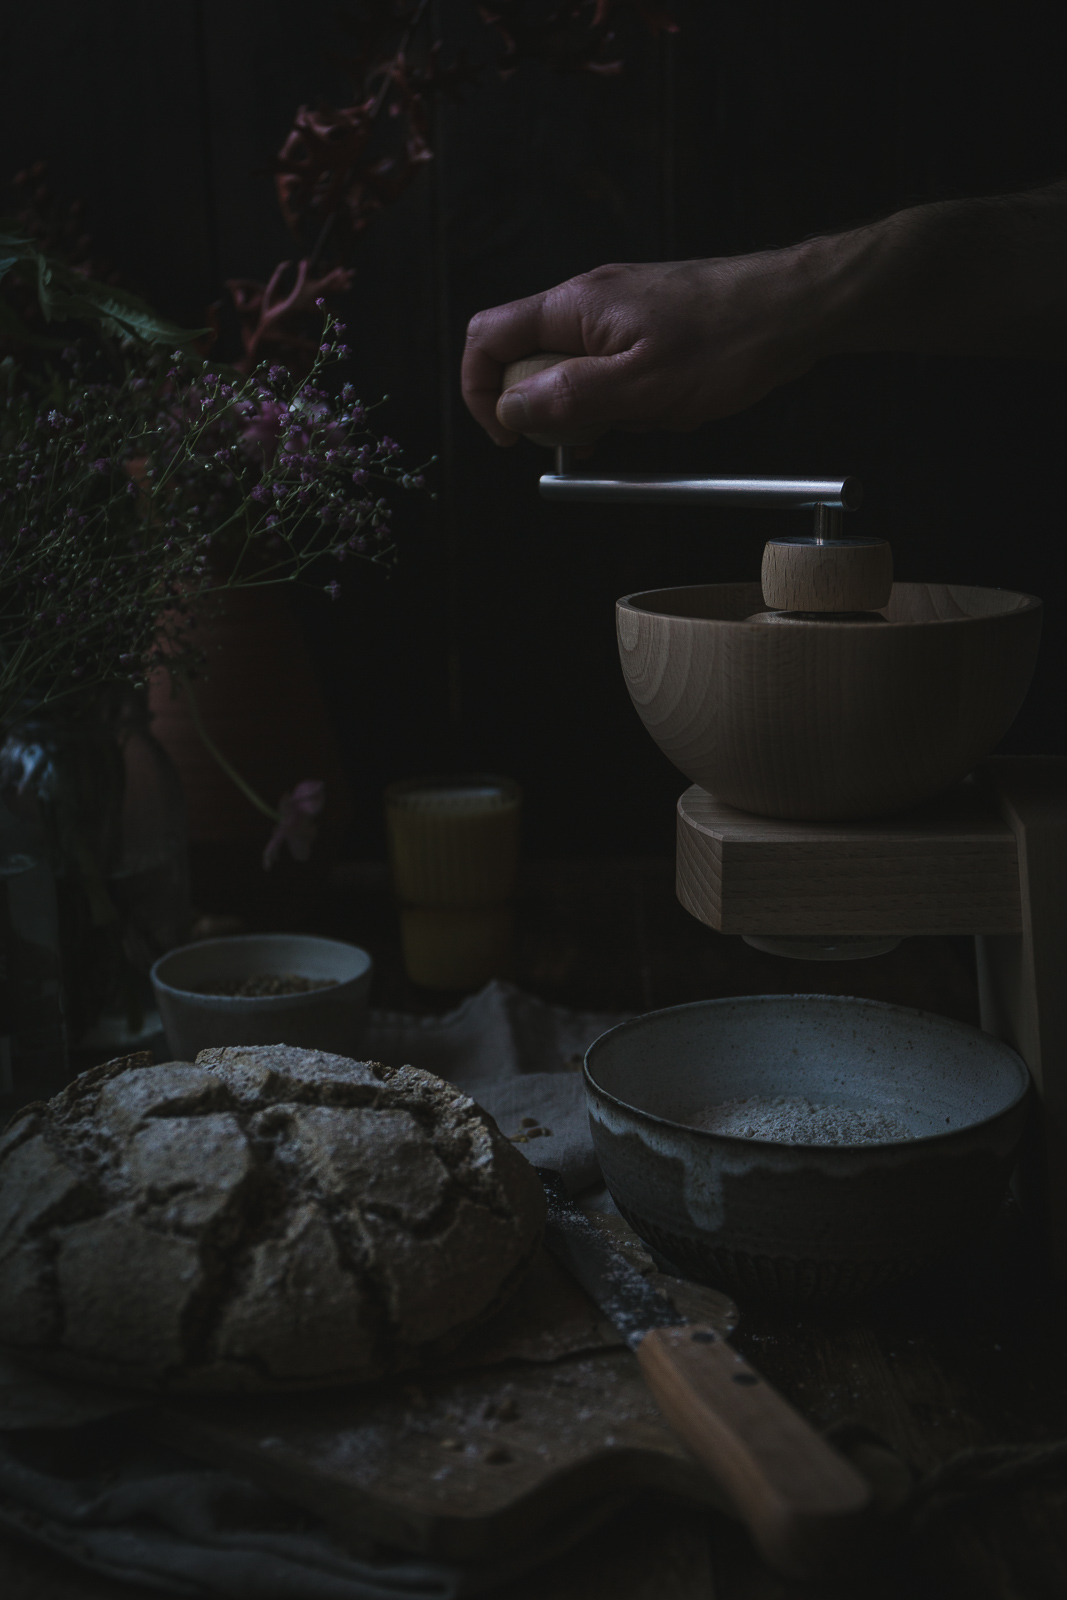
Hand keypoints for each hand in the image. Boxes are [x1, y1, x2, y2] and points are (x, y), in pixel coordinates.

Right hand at [461, 247, 834, 445]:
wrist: (798, 309)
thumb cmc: (731, 340)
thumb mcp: (642, 385)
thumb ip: (568, 397)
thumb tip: (509, 410)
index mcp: (575, 306)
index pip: (489, 338)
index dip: (481, 392)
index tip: (506, 438)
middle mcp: (590, 302)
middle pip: (532, 363)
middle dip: (560, 412)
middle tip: (600, 434)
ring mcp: (621, 315)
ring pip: (580, 377)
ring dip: (607, 412)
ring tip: (654, 414)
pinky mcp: (650, 330)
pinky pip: (619, 375)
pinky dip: (636, 403)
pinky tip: (673, 407)